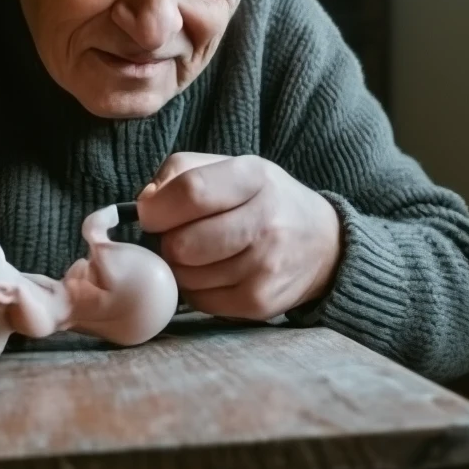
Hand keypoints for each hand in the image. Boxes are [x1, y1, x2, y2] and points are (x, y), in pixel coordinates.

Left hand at [136, 152, 341, 319]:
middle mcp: (267, 220)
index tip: (151, 214)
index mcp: (254, 176)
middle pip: (182, 243)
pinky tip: (215, 272)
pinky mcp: (261, 302)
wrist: (323, 244)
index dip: (157, 208)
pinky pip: (200, 301)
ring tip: (202, 252)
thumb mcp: (227, 166)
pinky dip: (197, 288)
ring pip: (185, 276)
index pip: (191, 192)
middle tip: (180, 234)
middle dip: (167, 241)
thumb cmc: (260, 199)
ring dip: (180, 267)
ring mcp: (266, 266)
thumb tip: (145, 204)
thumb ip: (178, 172)